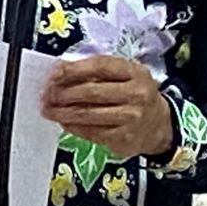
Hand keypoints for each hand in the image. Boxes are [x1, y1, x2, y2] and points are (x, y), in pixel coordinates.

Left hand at [41, 56, 172, 157]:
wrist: (160, 126)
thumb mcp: (126, 75)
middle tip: (46, 93)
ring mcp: (130, 119)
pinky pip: (91, 132)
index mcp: (135, 73)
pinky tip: (63, 122)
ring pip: (88, 115)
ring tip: (48, 109)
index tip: (54, 72)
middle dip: (63, 92)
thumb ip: (99, 72)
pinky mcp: (122, 139)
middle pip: (92, 92)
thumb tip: (62, 72)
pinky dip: (73, 127)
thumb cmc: (136, 95)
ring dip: (63, 112)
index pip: (100, 66)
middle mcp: (136, 95)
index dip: (74, 69)